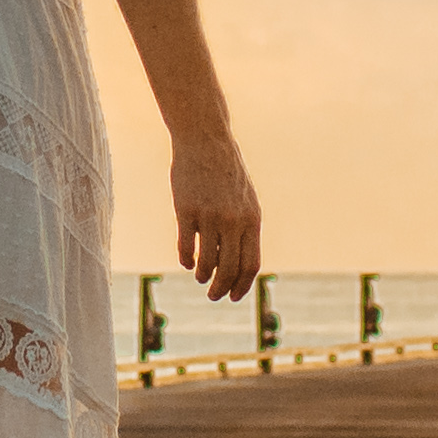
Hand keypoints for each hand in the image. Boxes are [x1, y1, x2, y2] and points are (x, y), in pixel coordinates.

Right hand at [165, 131, 258, 297]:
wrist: (205, 141)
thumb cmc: (226, 172)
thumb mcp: (245, 200)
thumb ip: (245, 229)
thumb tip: (241, 263)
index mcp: (252, 219)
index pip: (251, 265)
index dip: (243, 286)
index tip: (234, 296)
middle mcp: (233, 221)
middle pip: (229, 269)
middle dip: (221, 289)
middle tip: (213, 296)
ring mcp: (209, 216)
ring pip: (206, 262)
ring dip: (203, 276)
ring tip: (199, 277)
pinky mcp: (186, 211)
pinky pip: (186, 247)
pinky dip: (186, 260)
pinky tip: (186, 262)